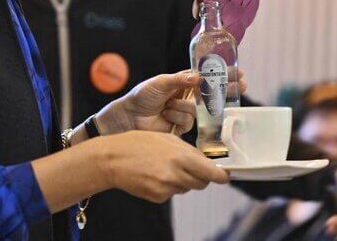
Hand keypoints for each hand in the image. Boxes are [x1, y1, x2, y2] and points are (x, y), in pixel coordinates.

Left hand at [96, 69, 247, 134]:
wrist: (128, 117)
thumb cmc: (141, 96)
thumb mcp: (160, 82)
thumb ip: (179, 80)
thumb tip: (198, 77)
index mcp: (183, 82)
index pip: (207, 77)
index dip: (222, 76)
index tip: (238, 73)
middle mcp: (187, 97)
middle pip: (211, 94)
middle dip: (225, 90)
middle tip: (240, 86)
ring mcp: (185, 112)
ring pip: (198, 109)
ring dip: (182, 106)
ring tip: (166, 106)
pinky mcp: (182, 127)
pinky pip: (188, 121)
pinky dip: (176, 117)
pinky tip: (165, 115)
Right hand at [96, 130, 228, 201]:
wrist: (112, 159)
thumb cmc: (137, 143)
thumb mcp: (166, 138)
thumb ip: (188, 150)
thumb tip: (205, 161)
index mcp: (181, 157)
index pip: (212, 174)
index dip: (221, 176)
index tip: (224, 176)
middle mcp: (176, 174)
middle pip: (202, 184)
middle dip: (201, 177)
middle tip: (192, 168)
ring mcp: (166, 188)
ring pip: (186, 188)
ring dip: (183, 180)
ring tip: (164, 166)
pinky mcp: (157, 197)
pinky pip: (171, 193)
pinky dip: (168, 185)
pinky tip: (154, 174)